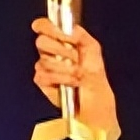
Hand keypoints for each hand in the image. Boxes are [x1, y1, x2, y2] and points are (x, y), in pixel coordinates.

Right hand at [31, 18, 120, 139]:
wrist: (95, 112)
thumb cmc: (97, 87)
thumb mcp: (96, 57)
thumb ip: (83, 39)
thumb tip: (71, 28)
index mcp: (66, 44)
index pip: (46, 26)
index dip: (48, 26)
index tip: (59, 33)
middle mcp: (54, 54)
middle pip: (41, 41)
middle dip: (60, 49)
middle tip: (74, 58)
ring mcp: (47, 68)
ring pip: (43, 59)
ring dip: (64, 68)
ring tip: (77, 77)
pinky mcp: (43, 82)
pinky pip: (41, 75)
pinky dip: (58, 79)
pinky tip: (69, 84)